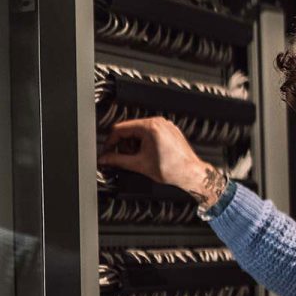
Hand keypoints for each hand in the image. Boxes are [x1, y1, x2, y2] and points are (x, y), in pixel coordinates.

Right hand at [98, 117, 226, 206]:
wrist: (190, 173)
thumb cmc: (172, 169)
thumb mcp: (139, 165)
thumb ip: (117, 160)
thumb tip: (105, 159)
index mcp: (149, 126)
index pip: (120, 129)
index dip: (110, 142)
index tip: (107, 151)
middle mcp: (158, 122)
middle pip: (130, 130)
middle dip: (125, 145)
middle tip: (127, 158)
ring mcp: (164, 125)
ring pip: (139, 132)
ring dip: (135, 145)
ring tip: (141, 158)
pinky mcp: (169, 130)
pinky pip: (150, 133)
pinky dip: (145, 144)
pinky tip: (149, 155)